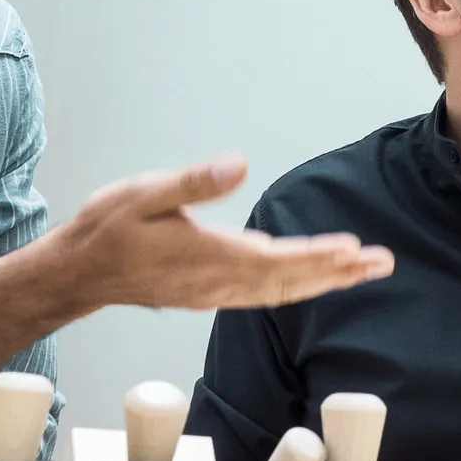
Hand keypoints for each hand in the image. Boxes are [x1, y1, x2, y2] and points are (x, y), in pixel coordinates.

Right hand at [51, 157, 394, 312]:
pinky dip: (297, 286)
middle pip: (289, 282)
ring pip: (281, 292)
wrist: (78, 272)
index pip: (275, 260)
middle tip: (382, 262)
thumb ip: (193, 182)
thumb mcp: (144, 193)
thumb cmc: (108, 228)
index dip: (316, 257)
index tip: (352, 249)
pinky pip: (264, 295)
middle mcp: (217, 281)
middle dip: (338, 272)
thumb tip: (237, 164)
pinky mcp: (209, 293)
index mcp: (207, 255)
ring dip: (324, 281)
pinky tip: (312, 279)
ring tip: (362, 270)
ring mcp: (214, 292)